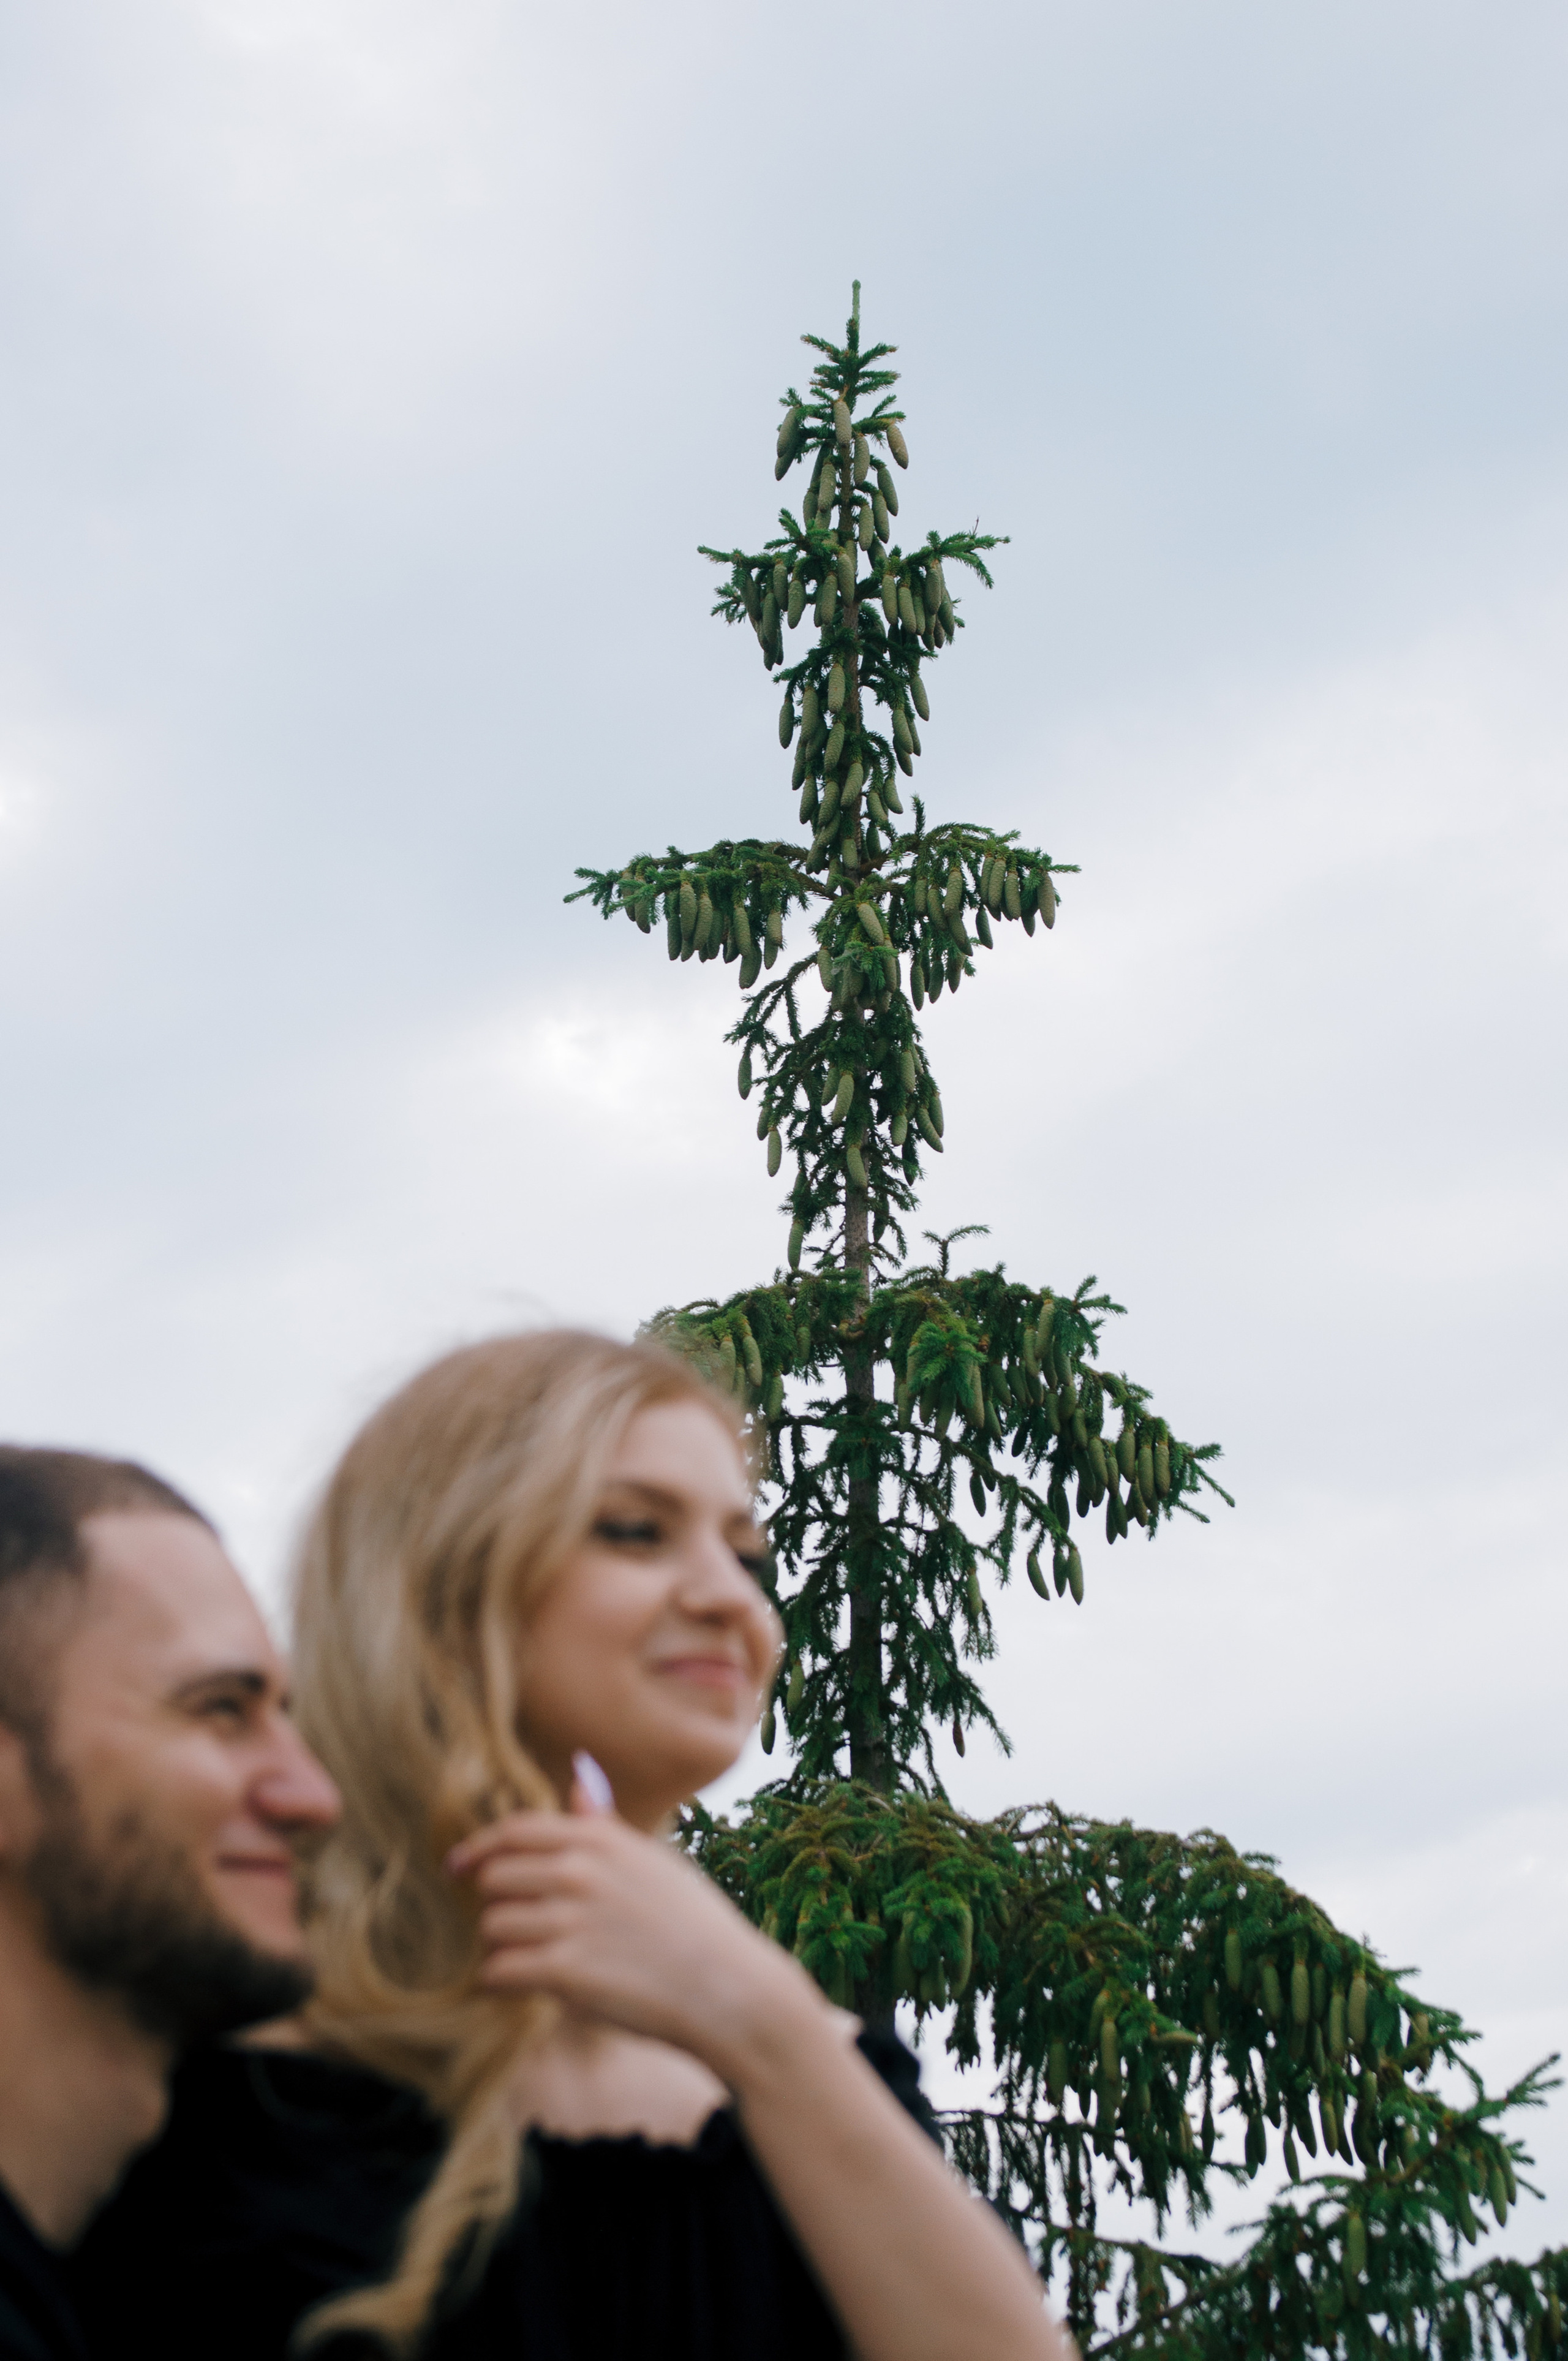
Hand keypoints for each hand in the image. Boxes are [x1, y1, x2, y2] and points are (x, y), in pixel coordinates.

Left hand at [445, 1769, 818, 2076]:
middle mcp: (579, 1872)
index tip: (458, 1866)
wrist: (727, 1987)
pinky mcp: (564, 1971)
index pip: (515, 1831)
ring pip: (492, 1926)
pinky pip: (498, 1970)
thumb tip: (578, 1774)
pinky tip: (517, 1987)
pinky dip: (498, 1982)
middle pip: (494, 1878)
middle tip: (518, 1926)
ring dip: (500, 1946)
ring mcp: (570, 1920)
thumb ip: (604, 1824)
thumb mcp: (653, 1860)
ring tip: (526, 1958)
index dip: (479, 1848)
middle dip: (498, 1904)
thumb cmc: (693, 1923)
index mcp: (599, 1841)